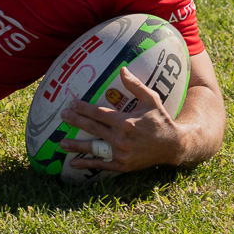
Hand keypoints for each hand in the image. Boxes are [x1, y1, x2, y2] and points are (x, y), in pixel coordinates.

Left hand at [59, 68, 187, 172]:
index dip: (84, 108)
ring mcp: (121, 153)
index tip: (72, 104)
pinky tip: (73, 163)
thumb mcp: (151, 99)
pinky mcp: (122, 165)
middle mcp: (121, 138)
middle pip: (93, 128)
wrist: (173, 145)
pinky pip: (102, 164)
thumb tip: (122, 69)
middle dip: (76, 122)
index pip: (99, 114)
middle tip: (63, 116)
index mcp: (126, 122)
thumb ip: (135, 85)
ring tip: (61, 143)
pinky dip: (87, 164)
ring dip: (76, 145)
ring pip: (94, 148)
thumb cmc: (160, 119)